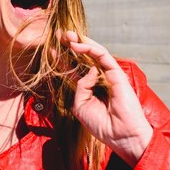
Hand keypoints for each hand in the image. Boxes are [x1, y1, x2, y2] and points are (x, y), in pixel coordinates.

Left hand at [61, 31, 152, 166]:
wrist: (119, 134)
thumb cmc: (101, 124)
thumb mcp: (80, 105)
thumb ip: (80, 87)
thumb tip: (88, 71)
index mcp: (89, 88)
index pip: (74, 69)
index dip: (62, 59)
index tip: (50, 50)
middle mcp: (98, 79)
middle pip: (83, 58)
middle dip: (71, 45)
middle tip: (59, 35)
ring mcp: (108, 75)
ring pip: (93, 53)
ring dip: (80, 42)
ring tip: (66, 35)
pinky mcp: (117, 73)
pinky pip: (103, 56)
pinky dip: (90, 49)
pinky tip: (77, 46)